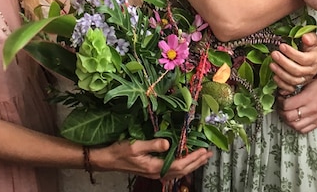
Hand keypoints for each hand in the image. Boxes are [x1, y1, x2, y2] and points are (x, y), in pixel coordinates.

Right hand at [94, 139, 211, 179]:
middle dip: (197, 162)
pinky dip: (183, 165)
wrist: (108, 160)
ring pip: (179, 171)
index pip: (180, 164)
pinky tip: (186, 161)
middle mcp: (157, 173)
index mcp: (155, 167)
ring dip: (192, 164)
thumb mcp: (135, 146)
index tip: (203, 150)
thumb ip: (152, 144)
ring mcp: (155, 173)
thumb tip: (167, 143)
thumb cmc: (119, 152)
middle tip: (209, 154)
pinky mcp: (152, 170)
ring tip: (202, 157)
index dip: (193, 158)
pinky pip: (172, 170)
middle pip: (182, 170)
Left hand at [271, 33, 316, 94]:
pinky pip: (290, 88)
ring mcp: (305, 79)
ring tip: (271, 64)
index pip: (303, 59)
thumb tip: (305, 37)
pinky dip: (281, 84)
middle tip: (274, 54)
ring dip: (280, 73)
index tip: (282, 46)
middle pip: (297, 71)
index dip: (292, 53)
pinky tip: (274, 77)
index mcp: (314, 60)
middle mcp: (310, 71)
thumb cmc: (312, 48)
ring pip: (293, 80)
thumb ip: (310, 38)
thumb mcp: (314, 40)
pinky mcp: (299, 84)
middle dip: (283, 63)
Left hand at [278, 76, 316, 132]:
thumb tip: (280, 92)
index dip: (279, 102)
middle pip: (289, 117)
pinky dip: (296, 126)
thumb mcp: (308, 81)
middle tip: (280, 106)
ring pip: (295, 126)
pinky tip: (294, 120)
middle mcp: (312, 110)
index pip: (287, 105)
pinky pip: (303, 130)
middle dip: (281, 112)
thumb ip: (294, 87)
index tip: (280, 98)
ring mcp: (315, 118)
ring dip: (287, 121)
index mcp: (308, 97)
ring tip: (286, 113)